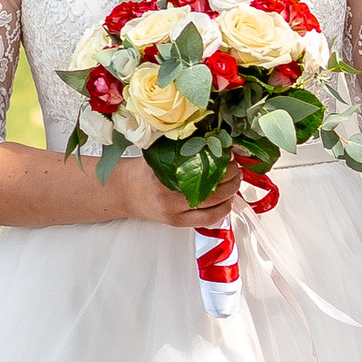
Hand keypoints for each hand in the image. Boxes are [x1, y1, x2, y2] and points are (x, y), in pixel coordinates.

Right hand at [115, 153, 246, 225]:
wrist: (126, 192)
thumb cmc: (143, 171)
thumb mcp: (158, 154)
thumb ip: (180, 149)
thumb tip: (210, 138)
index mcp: (163, 175)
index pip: (200, 167)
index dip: (219, 161)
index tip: (227, 153)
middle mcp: (169, 197)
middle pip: (211, 188)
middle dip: (230, 177)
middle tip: (235, 167)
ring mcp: (174, 212)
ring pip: (212, 205)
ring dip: (230, 192)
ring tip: (235, 181)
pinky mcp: (178, 223)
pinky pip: (208, 220)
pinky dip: (223, 210)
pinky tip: (228, 200)